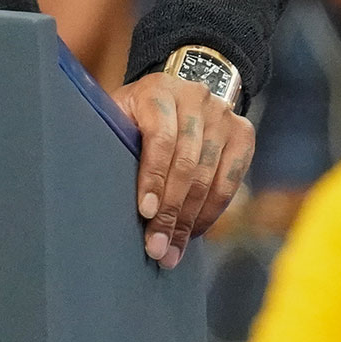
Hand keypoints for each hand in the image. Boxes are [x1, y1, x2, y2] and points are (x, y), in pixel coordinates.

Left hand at [110, 71, 251, 267]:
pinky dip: (211, 212)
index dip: (153, 178)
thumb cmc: (137, 115)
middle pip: (186, 164)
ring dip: (190, 220)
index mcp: (158, 91)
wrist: (178, 93)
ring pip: (209, 177)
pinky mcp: (243, 134)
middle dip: (171, 212)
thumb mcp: (120, 115)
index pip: (161, 139)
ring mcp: (223, 115)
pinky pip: (229, 182)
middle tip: (157, 248)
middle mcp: (195, 98)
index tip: (145, 212)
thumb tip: (97, 193)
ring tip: (173, 250)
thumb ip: (114, 140)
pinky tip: (194, 231)